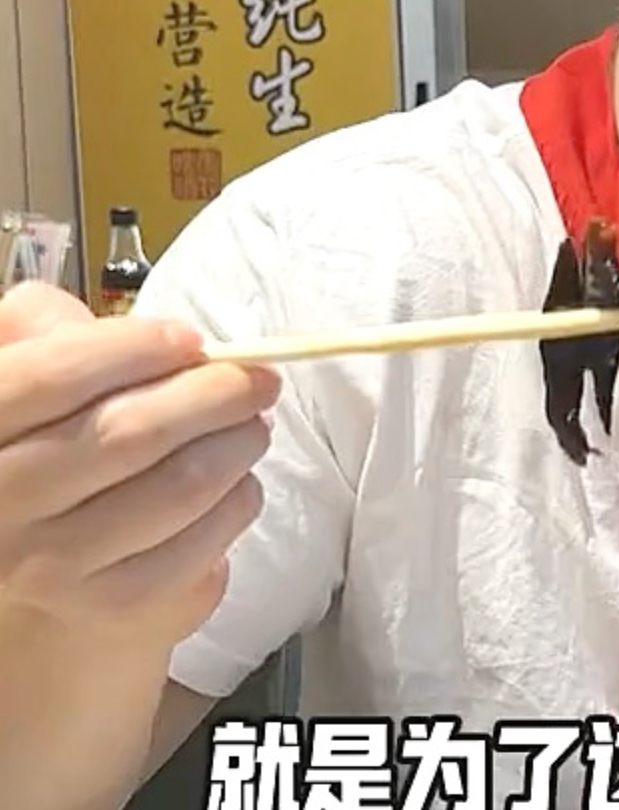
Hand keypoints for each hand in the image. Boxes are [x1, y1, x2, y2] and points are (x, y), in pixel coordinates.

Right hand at [0, 283, 279, 645]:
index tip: (190, 339)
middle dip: (212, 396)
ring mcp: (51, 566)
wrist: (32, 553)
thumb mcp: (18, 371)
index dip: (129, 350)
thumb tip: (153, 336)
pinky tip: (238, 481)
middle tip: (257, 379)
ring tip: (253, 425)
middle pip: (125, 436)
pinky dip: (237, 502)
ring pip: (177, 489)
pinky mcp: (112, 603)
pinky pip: (201, 544)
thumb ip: (53, 333)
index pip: (45, 380)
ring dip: (236, 446)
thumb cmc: (39, 442)